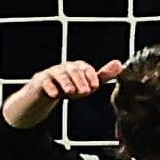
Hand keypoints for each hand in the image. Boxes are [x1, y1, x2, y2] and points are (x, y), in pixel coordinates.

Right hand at [0, 59, 117, 125]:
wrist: (43, 94)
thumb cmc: (68, 88)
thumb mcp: (87, 84)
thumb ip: (103, 76)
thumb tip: (119, 64)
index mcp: (77, 67)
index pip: (85, 68)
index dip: (90, 76)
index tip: (95, 86)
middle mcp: (64, 68)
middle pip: (72, 70)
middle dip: (79, 80)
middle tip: (85, 91)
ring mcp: (51, 73)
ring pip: (59, 74)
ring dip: (66, 83)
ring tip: (71, 92)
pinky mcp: (39, 81)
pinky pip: (44, 82)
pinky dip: (50, 88)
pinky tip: (54, 95)